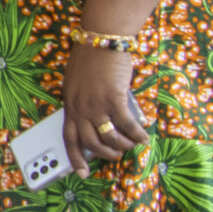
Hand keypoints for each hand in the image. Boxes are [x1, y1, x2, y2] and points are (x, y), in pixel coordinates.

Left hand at [62, 41, 146, 173]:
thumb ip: (83, 101)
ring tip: (132, 145)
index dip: (75, 158)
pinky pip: (126, 124)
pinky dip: (136, 133)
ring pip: (109, 137)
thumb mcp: (77, 82)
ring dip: (123, 145)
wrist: (101, 38)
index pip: (69, 137)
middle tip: (116, 156)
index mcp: (69, 104)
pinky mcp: (114, 98)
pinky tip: (143, 136)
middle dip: (105, 154)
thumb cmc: (90, 56)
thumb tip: (96, 117)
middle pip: (90, 142)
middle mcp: (80, 107)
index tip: (82, 173)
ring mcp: (96, 104)